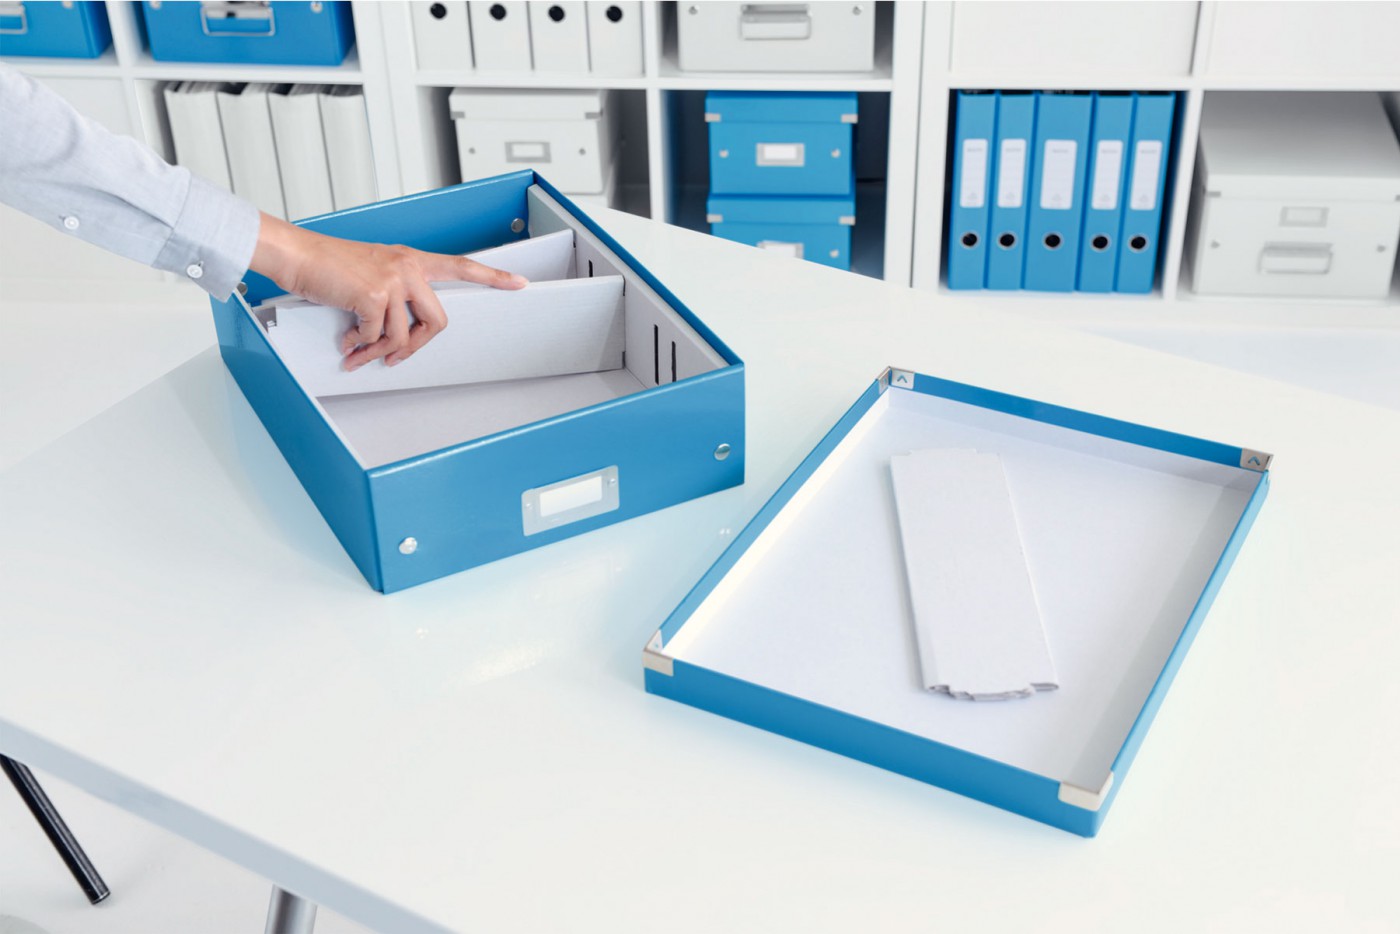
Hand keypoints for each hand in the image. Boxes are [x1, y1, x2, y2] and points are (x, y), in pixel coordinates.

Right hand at [249, 212, 527, 369]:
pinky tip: (347, 339)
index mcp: (411, 259)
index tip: (518, 283)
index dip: (493, 278)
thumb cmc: (328, 265)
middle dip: (417, 346)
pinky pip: (377, 337)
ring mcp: (393, 280)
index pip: (461, 266)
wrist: (297, 255)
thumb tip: (398, 336)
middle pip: (438, 321)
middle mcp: (407, 267)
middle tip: (396, 357)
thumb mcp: (372, 272)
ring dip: (378, 352)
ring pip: (403, 336)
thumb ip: (394, 295)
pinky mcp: (374, 295)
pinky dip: (360, 345)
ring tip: (358, 352)